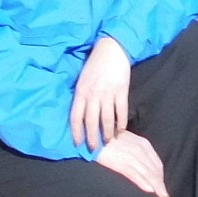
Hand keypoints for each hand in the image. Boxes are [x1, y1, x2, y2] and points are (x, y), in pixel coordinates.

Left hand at [70, 36, 131, 151]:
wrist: (112, 48)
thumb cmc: (95, 64)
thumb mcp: (82, 79)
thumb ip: (81, 96)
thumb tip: (80, 115)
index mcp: (81, 91)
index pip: (76, 117)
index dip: (76, 132)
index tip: (77, 143)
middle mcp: (93, 95)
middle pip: (91, 122)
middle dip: (92, 138)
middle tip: (94, 148)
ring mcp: (108, 93)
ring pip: (107, 120)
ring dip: (107, 133)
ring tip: (108, 141)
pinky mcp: (121, 91)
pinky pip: (121, 112)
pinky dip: (121, 123)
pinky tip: (121, 131)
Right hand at [95, 131, 168, 196]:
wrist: (95, 134)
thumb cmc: (110, 138)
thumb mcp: (129, 141)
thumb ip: (138, 151)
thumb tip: (145, 165)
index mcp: (143, 143)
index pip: (157, 163)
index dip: (161, 176)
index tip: (163, 185)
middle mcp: (140, 149)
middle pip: (155, 170)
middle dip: (161, 183)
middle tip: (164, 195)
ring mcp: (132, 156)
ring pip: (149, 174)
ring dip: (157, 186)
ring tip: (162, 196)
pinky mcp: (121, 163)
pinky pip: (136, 175)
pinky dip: (143, 183)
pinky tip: (149, 190)